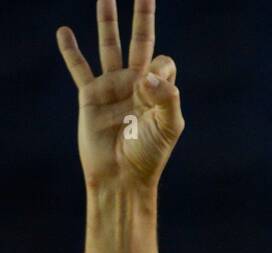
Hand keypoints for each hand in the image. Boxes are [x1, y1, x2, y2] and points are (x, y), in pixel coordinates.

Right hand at [57, 0, 183, 191]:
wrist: (121, 178)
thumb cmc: (148, 156)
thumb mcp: (169, 127)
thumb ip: (167, 98)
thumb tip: (148, 72)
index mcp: (158, 91)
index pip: (164, 63)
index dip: (162, 68)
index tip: (152, 88)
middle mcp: (136, 84)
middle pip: (140, 40)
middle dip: (142, 16)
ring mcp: (112, 87)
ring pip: (109, 46)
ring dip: (108, 21)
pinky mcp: (90, 96)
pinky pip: (79, 68)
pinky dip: (70, 51)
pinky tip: (64, 32)